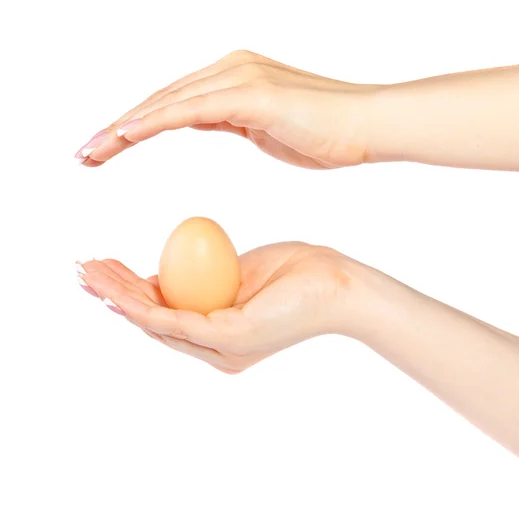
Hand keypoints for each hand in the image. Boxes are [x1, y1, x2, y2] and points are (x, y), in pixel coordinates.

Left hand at [75, 50, 381, 169]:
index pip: (173, 103)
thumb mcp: (268, 129)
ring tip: (92, 152)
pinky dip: (154, 122)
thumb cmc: (328, 134)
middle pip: (161, 99)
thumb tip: (210, 121)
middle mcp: (231, 69)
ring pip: (168, 103)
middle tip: (85, 153)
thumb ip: (235, 120)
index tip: (109, 148)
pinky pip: (191, 109)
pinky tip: (124, 136)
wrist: (368, 126)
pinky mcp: (251, 94)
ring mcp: (240, 77)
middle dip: (119, 128)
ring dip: (124, 128)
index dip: (137, 126)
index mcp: (235, 79)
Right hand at [77, 242, 371, 372]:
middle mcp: (215, 348)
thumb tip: (174, 268)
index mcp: (218, 333)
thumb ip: (207, 276)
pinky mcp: (230, 338)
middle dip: (114, 297)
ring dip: (118, 300)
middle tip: (84, 271)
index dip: (129, 294)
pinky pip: (175, 320)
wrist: (338, 283)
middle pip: (152, 322)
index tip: (107, 269)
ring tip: (88, 275)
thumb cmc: (296, 273)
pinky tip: (118, 292)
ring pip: (156, 323)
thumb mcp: (240, 271)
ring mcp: (221, 347)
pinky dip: (143, 306)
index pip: (164, 314)